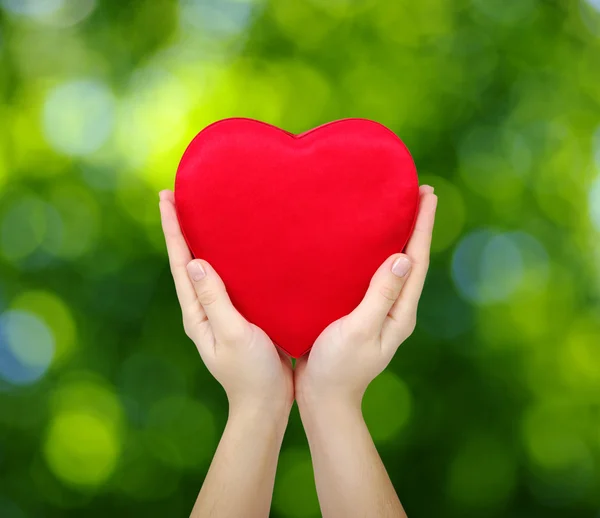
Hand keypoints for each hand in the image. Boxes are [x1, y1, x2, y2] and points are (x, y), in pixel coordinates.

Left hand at [158, 190, 293, 417]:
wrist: (268, 403)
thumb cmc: (252, 373)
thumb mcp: (233, 334)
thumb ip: (215, 300)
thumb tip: (194, 261)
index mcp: (197, 313)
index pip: (180, 263)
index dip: (172, 229)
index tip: (166, 197)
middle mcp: (204, 309)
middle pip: (188, 261)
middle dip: (181, 228)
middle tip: (180, 195)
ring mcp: (221, 312)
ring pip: (208, 268)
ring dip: (203, 239)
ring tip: (205, 211)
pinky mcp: (241, 314)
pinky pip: (229, 279)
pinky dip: (227, 258)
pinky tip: (239, 247)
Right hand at [295, 185, 436, 410]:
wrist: (321, 398)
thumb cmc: (337, 368)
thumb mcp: (358, 331)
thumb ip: (380, 296)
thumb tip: (403, 258)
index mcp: (400, 314)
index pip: (418, 262)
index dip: (423, 227)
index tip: (428, 195)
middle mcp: (395, 310)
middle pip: (411, 260)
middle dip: (416, 226)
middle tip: (418, 192)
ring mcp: (378, 311)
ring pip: (393, 266)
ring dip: (399, 236)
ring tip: (396, 208)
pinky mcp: (360, 312)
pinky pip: (373, 276)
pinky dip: (376, 253)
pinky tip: (365, 243)